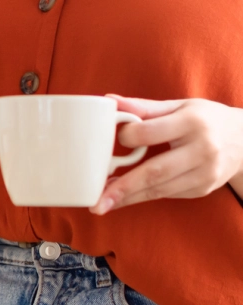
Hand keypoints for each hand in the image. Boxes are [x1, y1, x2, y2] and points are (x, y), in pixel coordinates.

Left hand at [89, 95, 242, 214]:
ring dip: (130, 197)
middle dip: (124, 187)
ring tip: (103, 202)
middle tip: (98, 200)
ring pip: (161, 189)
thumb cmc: (206, 118)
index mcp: (192, 123)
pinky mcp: (203, 189)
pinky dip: (144, 197)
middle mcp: (202, 150)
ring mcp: (205, 174)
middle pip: (156, 171)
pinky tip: (125, 197)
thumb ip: (144, 107)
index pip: (152, 133)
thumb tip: (109, 101)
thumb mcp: (179, 105)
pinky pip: (169, 194)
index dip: (128, 137)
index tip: (113, 139)